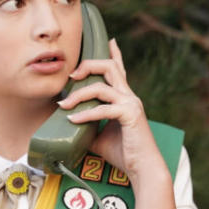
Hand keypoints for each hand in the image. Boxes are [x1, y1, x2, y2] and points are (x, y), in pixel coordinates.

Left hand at [58, 39, 166, 181]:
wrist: (143, 169)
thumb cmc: (124, 154)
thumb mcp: (99, 137)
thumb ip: (87, 126)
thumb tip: (68, 125)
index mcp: (125, 98)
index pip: (119, 69)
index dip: (114, 53)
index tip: (109, 39)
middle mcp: (130, 96)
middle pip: (109, 66)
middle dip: (88, 65)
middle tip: (71, 76)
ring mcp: (131, 104)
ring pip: (102, 85)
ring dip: (79, 94)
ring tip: (64, 105)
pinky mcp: (130, 115)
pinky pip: (103, 109)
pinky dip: (85, 114)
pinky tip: (73, 121)